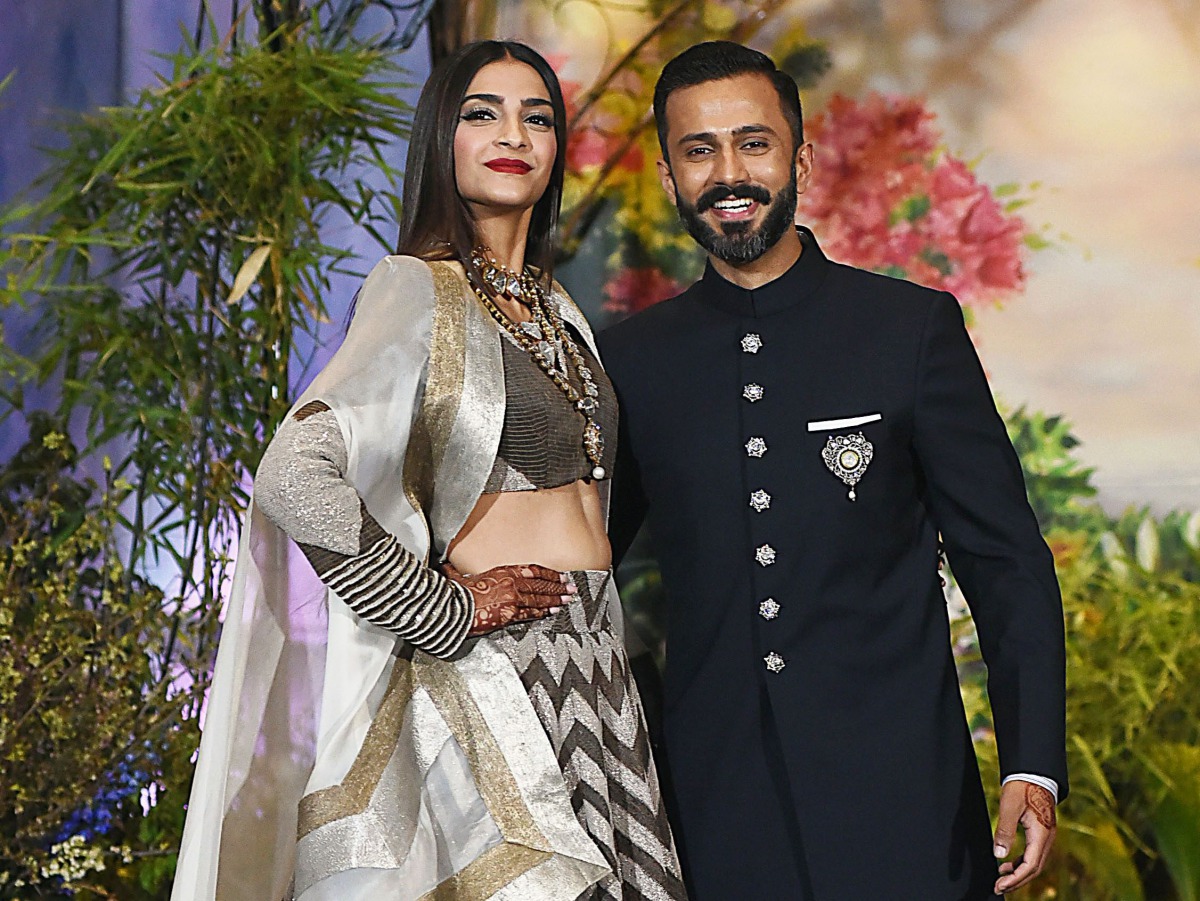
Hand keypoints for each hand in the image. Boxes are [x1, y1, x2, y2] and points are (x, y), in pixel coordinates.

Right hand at [443, 562, 575, 636]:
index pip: (532, 570)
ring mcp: (512, 598)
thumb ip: (458, 572)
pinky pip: (531, 612)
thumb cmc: (455, 593)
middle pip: (540, 583)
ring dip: (555, 599)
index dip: (548, 573)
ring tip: (567, 600)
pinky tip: (551, 612)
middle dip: (558, 586)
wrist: (452, 608)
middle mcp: (510, 582)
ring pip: (539, 598)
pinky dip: (543, 611)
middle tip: (571, 588)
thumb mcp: (459, 577)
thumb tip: (446, 567)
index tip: (559, 575)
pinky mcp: (510, 613)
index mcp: (502, 571)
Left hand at [993, 781, 1056, 894]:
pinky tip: (1008, 863)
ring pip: (1034, 863)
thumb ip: (1005, 831)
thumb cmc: (1021, 786)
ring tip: (1001, 877)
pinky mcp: (1041, 833)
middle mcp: (1047, 838)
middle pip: (1034, 869)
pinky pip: (1033, 854)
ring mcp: (1046, 836)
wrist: (1034, 772)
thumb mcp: (1009, 807)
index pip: (1030, 866)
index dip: (1015, 879)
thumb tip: (999, 855)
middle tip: (998, 887)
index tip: (999, 885)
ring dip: (1019, 873)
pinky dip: (1021, 862)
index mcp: (1041, 834)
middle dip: (1017, 881)